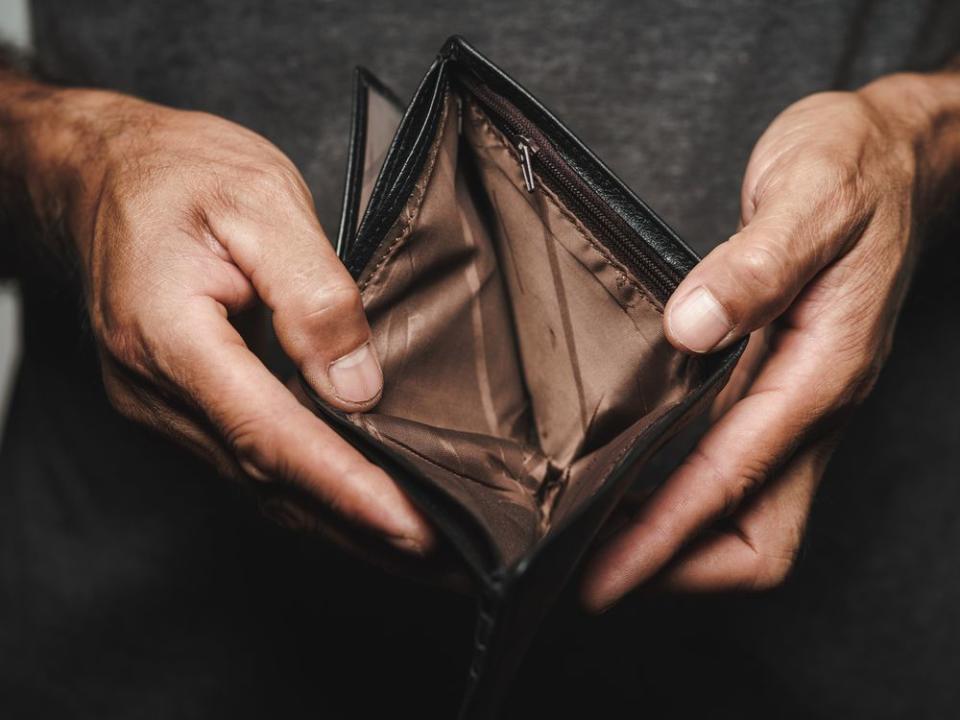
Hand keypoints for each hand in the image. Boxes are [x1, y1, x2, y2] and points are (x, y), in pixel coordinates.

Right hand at [23, 86, 433, 558]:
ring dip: (332, 523)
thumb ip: (311, 293)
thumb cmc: (178, 173)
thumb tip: (355, 384)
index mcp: (170, 335)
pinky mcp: (175, 404)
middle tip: (436, 559)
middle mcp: (153, 389)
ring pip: (253, 484)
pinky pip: (243, 462)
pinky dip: (301, 492)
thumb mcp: (258, 201)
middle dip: (352, 528)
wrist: (99, 171)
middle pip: (264, 481)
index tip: (407, 525)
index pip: (270, 434)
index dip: (342, 486)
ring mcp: (157, 405)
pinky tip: (347, 502)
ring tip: (407, 547)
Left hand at [581, 72, 955, 608]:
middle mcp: (813, 402)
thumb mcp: (809, 197)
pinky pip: (734, 467)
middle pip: (760, 536)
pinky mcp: (779, 385)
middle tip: (592, 575)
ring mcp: (798, 400)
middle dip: (680, 567)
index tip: (605, 575)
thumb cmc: (855, 169)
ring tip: (597, 543)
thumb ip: (757, 264)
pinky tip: (631, 478)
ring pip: (747, 512)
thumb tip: (693, 328)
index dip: (667, 535)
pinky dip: (682, 492)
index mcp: (824, 371)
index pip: (735, 480)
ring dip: (676, 540)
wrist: (893, 153)